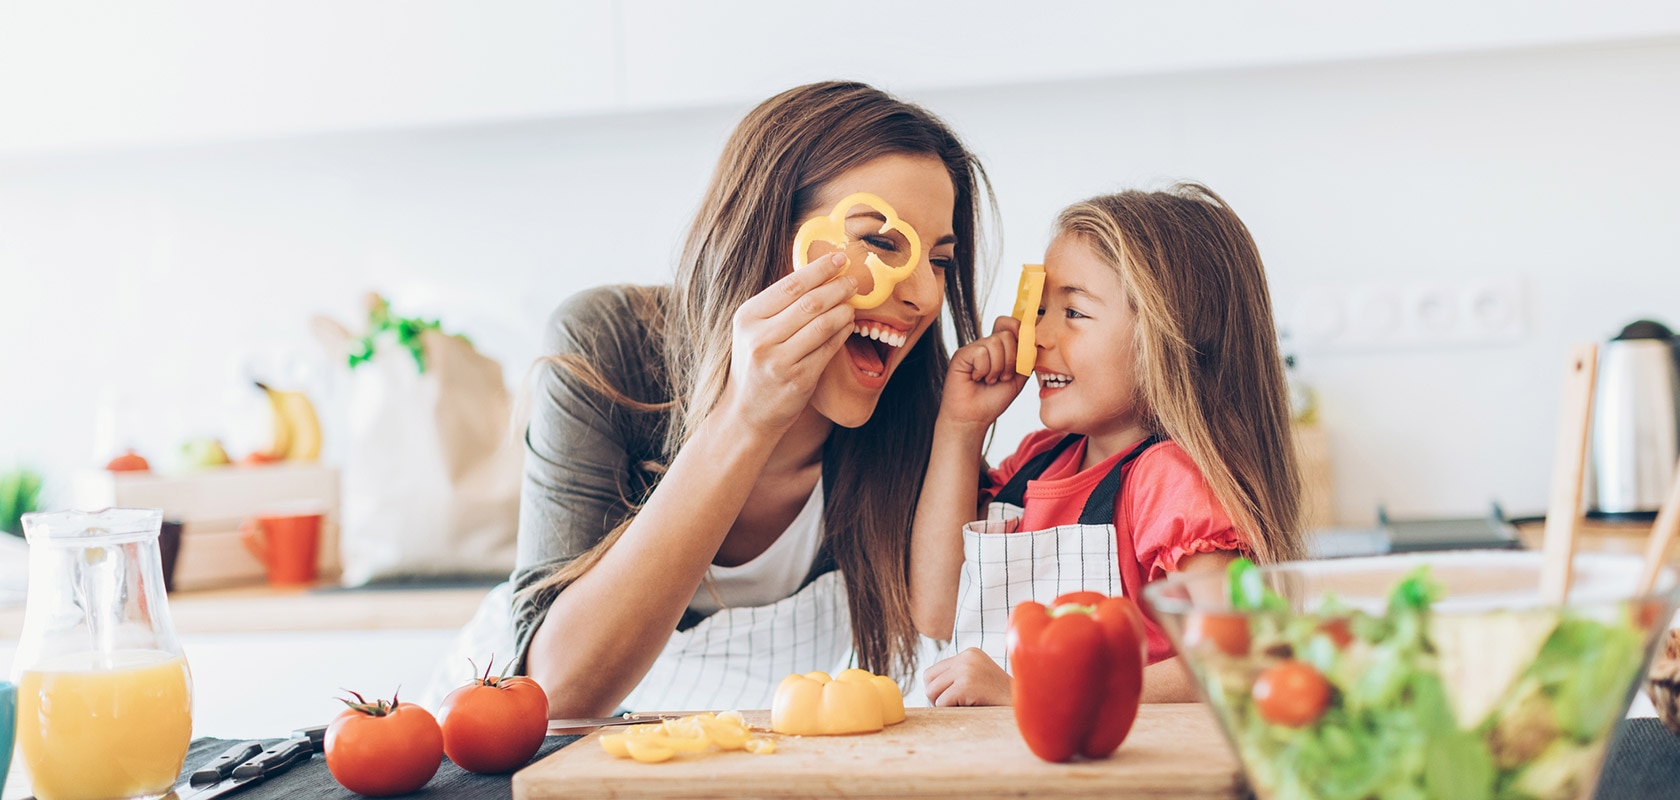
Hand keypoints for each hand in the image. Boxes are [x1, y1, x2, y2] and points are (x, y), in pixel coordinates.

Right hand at [720, 252, 856, 432]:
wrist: (747, 411)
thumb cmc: (756, 363)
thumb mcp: (754, 329)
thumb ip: (779, 304)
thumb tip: (818, 272)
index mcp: (747, 317)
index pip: (790, 285)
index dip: (820, 269)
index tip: (840, 258)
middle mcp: (760, 338)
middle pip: (810, 303)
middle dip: (837, 287)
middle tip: (854, 280)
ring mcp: (779, 361)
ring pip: (823, 324)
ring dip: (844, 309)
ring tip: (853, 302)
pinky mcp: (798, 379)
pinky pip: (828, 348)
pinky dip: (843, 333)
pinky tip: (849, 325)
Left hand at [924, 648, 1012, 706]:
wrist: (1027, 707)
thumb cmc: (1000, 699)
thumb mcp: (978, 678)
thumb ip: (957, 676)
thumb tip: (927, 686)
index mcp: (969, 653)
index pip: (933, 672)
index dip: (939, 690)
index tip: (955, 699)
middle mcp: (966, 657)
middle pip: (928, 680)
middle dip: (937, 697)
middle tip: (957, 706)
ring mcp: (966, 669)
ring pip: (932, 691)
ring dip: (944, 705)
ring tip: (965, 707)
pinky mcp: (966, 685)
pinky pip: (941, 703)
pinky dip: (951, 711)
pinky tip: (970, 709)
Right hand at [941, 315, 1028, 426]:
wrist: (975, 417)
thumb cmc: (994, 399)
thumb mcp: (1019, 377)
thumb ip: (1026, 357)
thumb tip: (1032, 341)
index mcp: (1000, 347)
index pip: (1011, 323)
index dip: (1020, 332)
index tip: (1023, 354)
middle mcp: (986, 344)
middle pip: (1007, 333)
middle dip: (1011, 360)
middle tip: (1003, 377)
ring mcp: (973, 348)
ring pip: (995, 342)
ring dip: (997, 368)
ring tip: (989, 380)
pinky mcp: (961, 355)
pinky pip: (981, 352)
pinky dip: (984, 370)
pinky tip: (976, 379)